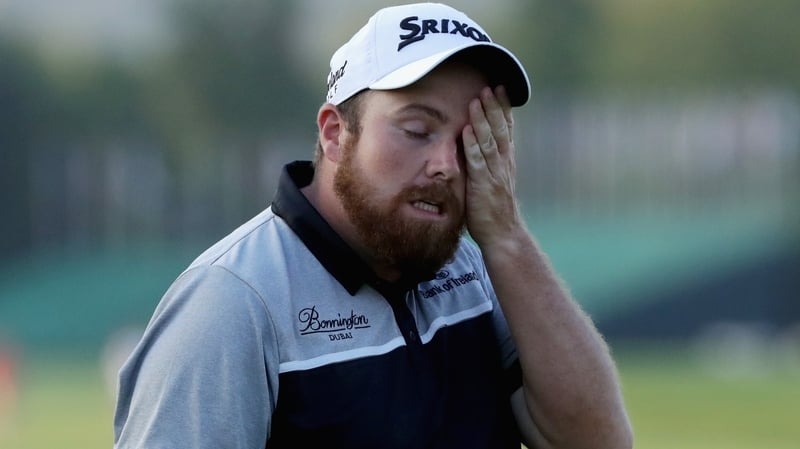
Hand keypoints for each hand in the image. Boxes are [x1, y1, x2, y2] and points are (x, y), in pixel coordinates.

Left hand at [462, 85, 523, 246]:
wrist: (503, 235)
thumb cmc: (493, 210)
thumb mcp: (491, 181)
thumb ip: (485, 163)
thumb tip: (473, 145)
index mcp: (505, 162)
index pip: (506, 130)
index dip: (504, 109)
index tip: (502, 89)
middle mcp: (503, 164)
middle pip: (500, 130)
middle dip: (495, 107)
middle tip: (491, 86)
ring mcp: (494, 174)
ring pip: (490, 141)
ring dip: (483, 120)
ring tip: (478, 100)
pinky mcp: (483, 186)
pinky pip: (478, 162)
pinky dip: (472, 145)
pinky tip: (466, 130)